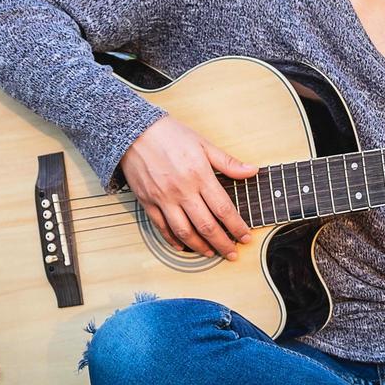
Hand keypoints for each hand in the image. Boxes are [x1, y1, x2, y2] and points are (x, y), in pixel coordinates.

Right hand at [119, 114, 258, 259]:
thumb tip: (252, 171)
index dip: (236, 226)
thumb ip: (228, 162)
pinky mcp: (147, 202)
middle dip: (222, 243)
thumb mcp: (203, 143)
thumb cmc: (169, 134)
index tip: (245, 237)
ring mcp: (163, 198)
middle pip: (206, 226)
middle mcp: (182, 190)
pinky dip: (173, 240)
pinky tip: (183, 246)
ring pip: (184, 232)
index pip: (223, 209)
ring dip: (200, 247)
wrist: (133, 131)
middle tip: (232, 254)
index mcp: (199, 175)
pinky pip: (162, 228)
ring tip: (211, 253)